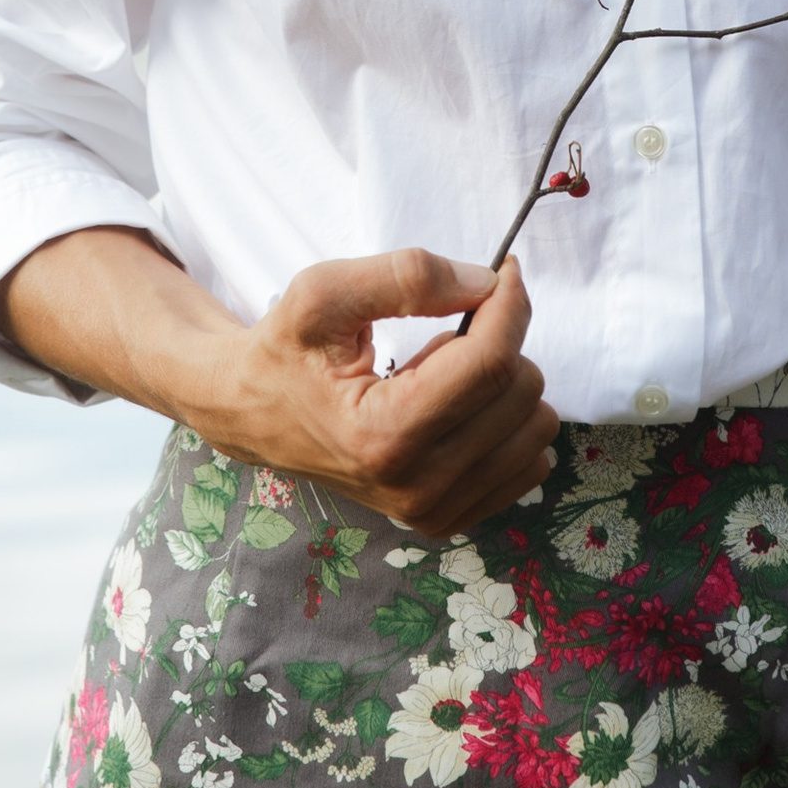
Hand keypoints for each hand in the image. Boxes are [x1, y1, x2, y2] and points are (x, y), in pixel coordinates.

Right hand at [186, 249, 559, 537]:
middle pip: (520, 391)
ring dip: (500, 382)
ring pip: (535, 427)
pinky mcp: (448, 518)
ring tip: (439, 375)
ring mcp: (434, 510)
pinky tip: (453, 409)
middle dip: (496, 341)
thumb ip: (407, 276)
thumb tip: (487, 283)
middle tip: (444, 332)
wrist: (253, 414)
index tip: (501, 269)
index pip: (490, 362)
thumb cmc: (286, 349)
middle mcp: (415, 486)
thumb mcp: (324, 292)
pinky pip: (530, 462)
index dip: (509, 303)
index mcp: (383, 434)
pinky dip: (504, 421)